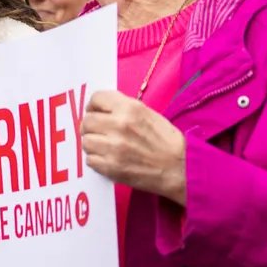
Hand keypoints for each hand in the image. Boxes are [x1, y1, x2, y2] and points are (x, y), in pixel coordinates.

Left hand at [81, 90, 186, 204]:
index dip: (94, 106)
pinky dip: (96, 160)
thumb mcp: (147, 113)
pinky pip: (90, 160)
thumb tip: (100, 110)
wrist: (180, 168)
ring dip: (93, 144)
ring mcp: (113, 148)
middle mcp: (118, 125)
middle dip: (91, 126)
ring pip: (85, 141)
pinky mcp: (111, 167)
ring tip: (104, 147)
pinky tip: (108, 159)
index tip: (96, 112)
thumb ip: (122, 108)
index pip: (96, 98)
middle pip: (87, 121)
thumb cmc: (166, 140)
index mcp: (129, 108)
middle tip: (99, 132)